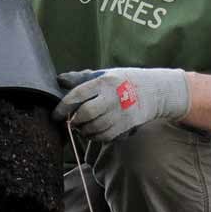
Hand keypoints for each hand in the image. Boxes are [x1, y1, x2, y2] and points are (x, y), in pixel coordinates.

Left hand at [53, 67, 189, 141]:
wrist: (154, 90)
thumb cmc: (122, 81)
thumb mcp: (103, 74)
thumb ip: (81, 78)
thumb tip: (59, 80)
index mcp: (104, 82)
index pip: (78, 94)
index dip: (63, 107)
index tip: (55, 114)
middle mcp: (112, 97)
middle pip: (86, 114)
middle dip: (74, 120)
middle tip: (70, 121)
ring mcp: (121, 112)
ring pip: (95, 128)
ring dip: (83, 130)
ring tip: (81, 126)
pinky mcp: (127, 124)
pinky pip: (105, 136)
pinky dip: (95, 137)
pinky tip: (93, 132)